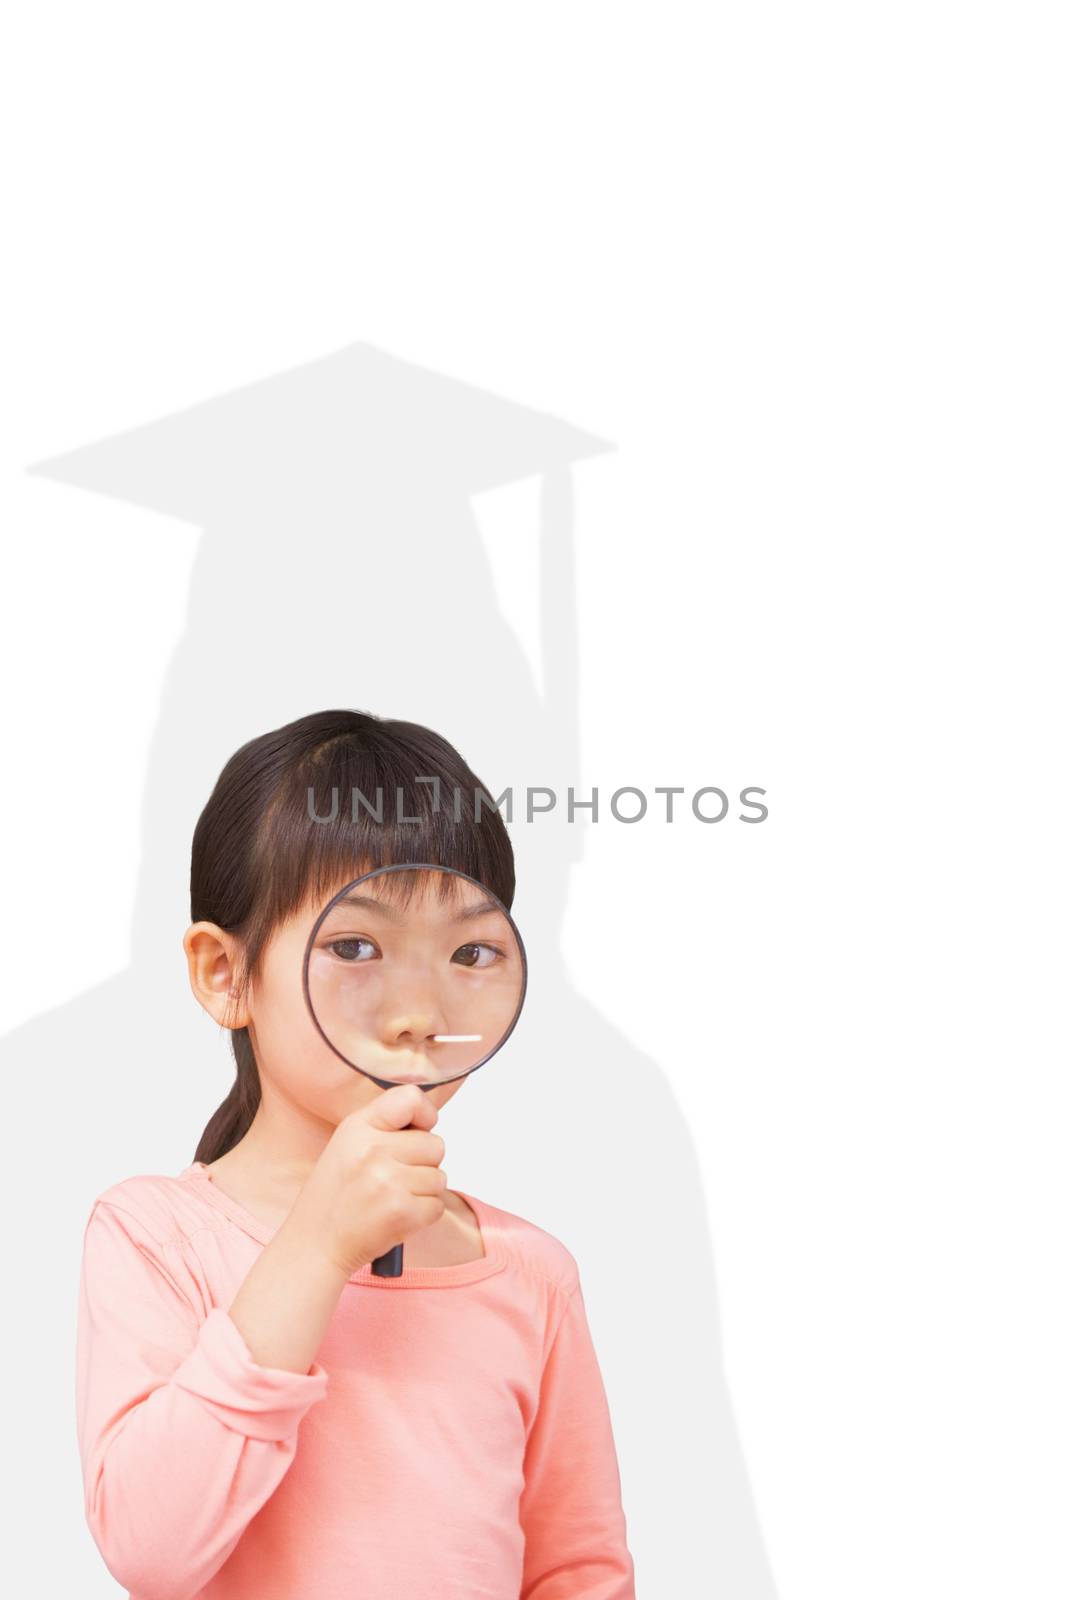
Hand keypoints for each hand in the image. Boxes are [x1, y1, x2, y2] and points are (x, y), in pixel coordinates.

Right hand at [286, 1084, 446, 1276]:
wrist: (314, 1245)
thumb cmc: (334, 1196)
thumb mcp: (347, 1145)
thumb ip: (384, 1127)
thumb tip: (428, 1120)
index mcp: (358, 1128)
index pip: (409, 1098)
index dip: (425, 1114)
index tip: (419, 1129)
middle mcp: (372, 1150)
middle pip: (435, 1144)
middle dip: (423, 1163)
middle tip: (395, 1178)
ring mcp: (388, 1182)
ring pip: (439, 1177)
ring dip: (423, 1191)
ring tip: (392, 1199)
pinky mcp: (401, 1212)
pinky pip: (437, 1205)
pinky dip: (423, 1215)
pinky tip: (396, 1216)